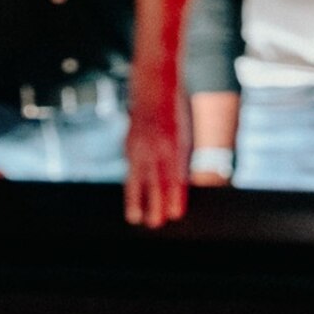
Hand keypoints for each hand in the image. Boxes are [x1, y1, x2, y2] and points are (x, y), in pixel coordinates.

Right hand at [123, 87, 190, 229]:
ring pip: (137, 178)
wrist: (154, 89)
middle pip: (155, 181)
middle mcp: (154, 146)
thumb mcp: (184, 137)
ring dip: (135, 200)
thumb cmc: (175, 116)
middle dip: (154, 203)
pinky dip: (132, 186)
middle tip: (155, 224)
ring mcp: (138, 145)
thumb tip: (178, 187)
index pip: (174, 175)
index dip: (174, 196)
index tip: (175, 215)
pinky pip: (131, 169)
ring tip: (134, 218)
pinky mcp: (129, 145)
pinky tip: (132, 201)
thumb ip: (180, 161)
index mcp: (173, 144)